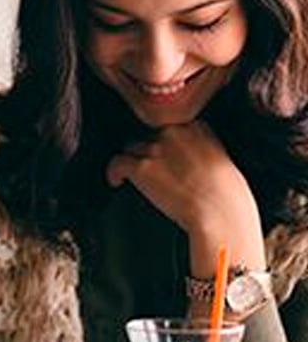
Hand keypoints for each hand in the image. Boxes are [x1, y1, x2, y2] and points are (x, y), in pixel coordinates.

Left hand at [105, 123, 264, 275]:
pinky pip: (117, 163)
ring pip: (132, 149)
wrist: (221, 214)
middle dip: (151, 154)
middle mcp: (174, 133)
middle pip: (150, 137)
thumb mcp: (224, 160)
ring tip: (139, 181)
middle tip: (157, 174)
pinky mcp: (141, 167)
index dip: (167, 145)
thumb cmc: (228, 197)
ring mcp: (156, 149)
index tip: (166, 157)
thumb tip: (191, 156)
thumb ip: (204, 149)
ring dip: (135, 164)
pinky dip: (114, 173)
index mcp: (197, 128)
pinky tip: (116, 180)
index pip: (171, 127)